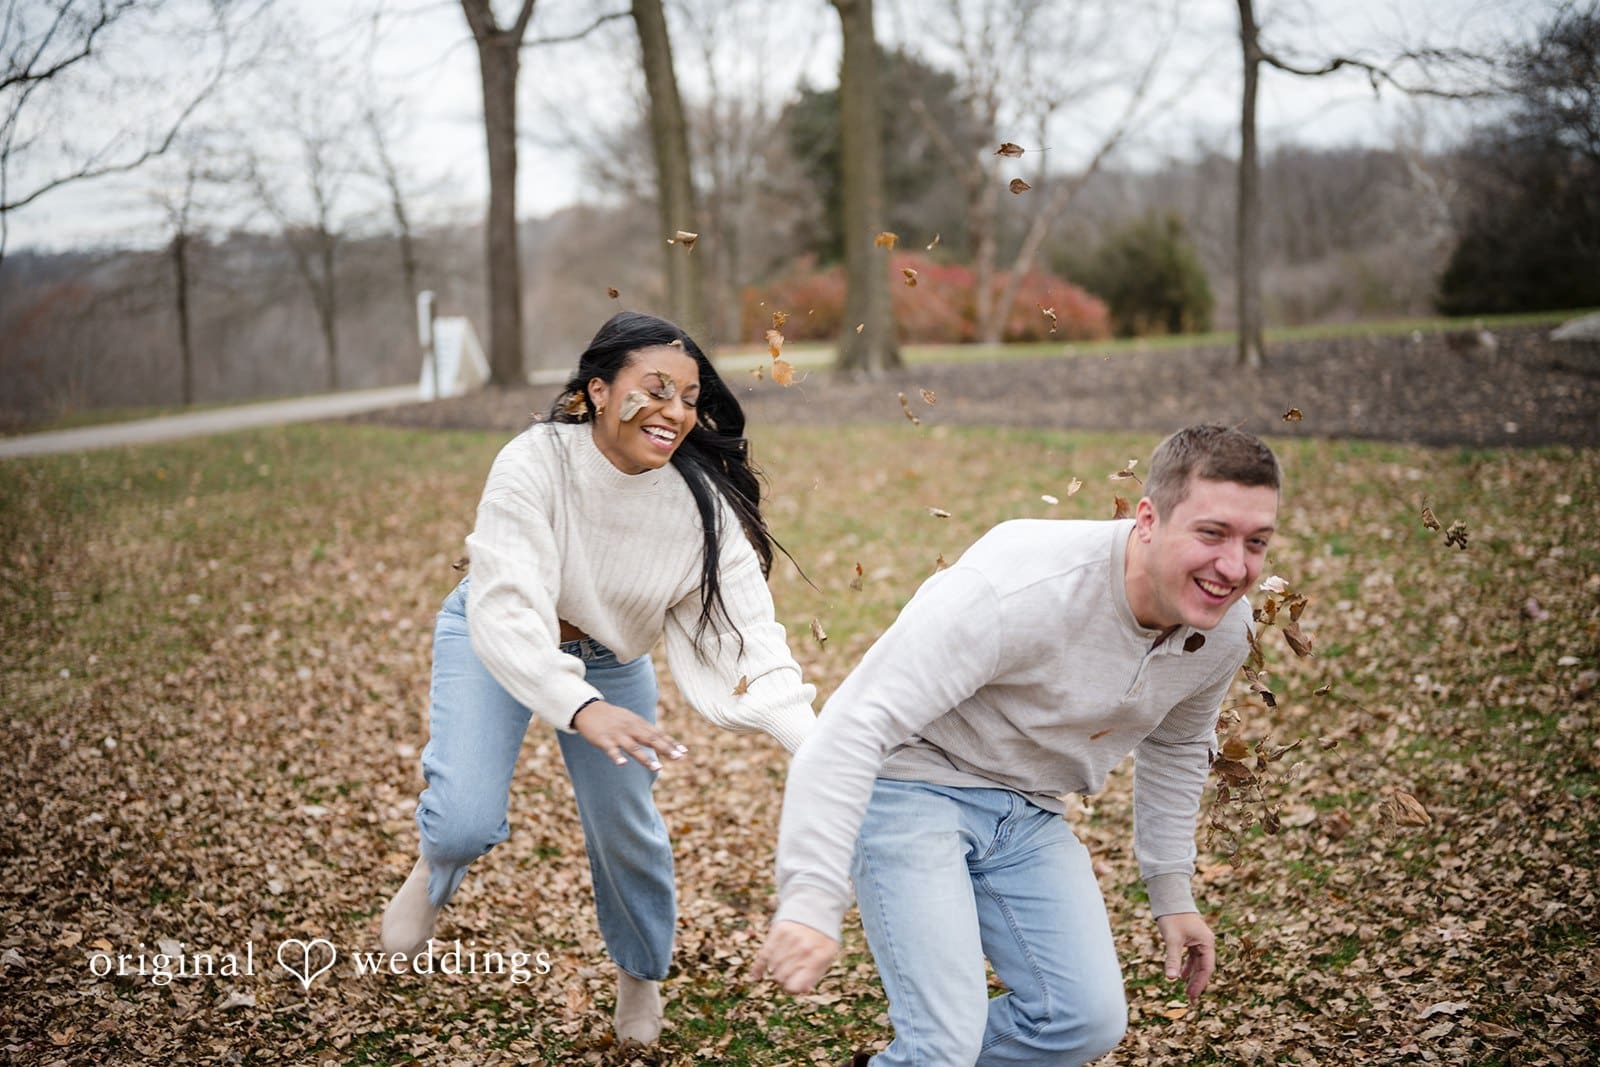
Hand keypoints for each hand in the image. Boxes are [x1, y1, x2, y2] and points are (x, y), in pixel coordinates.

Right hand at [572, 701, 686, 770]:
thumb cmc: (613, 717)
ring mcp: (617, 735)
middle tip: (678, 758)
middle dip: (665, 749)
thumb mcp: (631, 719)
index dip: (671, 742)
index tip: (684, 752)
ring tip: (658, 768)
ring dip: (646, 758)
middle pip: (650, 739)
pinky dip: (617, 757)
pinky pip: (611, 750)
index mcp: (638, 724)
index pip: (658, 734)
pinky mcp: (604, 740)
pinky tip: (622, 764)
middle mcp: (630, 728)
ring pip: (634, 747)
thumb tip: (663, 739)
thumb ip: (646, 730)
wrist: (588, 708)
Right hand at [752, 920, 838, 994]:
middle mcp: (803, 949)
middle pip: (781, 977)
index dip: (791, 990)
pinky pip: (764, 954)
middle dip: (782, 981)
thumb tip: (801, 991)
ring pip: (773, 967)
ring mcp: (790, 939)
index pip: (795, 985)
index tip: (792, 987)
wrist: (816, 907)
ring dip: (775, 971)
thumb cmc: (822, 937)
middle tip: (787, 977)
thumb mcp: (827, 956)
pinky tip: (757, 976)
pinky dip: (758, 967)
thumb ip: (816, 974)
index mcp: (818, 957)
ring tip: (781, 969)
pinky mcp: (778, 931)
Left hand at [1156, 911, 1214, 1002]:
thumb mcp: (1172, 939)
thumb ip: (1173, 959)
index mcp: (1206, 942)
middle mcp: (1206, 942)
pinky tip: (1181, 976)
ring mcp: (1199, 941)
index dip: (1200, 984)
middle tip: (1190, 999)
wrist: (1170, 898)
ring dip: (1192, 976)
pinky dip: (1187, 967)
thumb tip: (1171, 979)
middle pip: (1204, 968)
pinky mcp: (1192, 939)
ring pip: (1198, 963)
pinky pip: (1192, 957)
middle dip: (1197, 983)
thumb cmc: (1172, 917)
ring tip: (1186, 992)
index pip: (1206, 968)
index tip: (1192, 996)